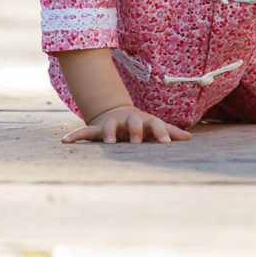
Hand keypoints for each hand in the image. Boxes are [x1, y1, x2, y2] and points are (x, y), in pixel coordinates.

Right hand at [61, 104, 193, 144]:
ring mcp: (111, 124)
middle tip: (136, 141)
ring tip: (109, 142)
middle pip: (133, 122)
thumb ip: (170, 132)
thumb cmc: (140, 124)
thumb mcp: (154, 126)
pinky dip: (75, 136)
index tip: (167, 144)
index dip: (161, 133)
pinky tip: (65, 141)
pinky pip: (84, 132)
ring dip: (108, 133)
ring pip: (109, 127)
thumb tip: (189, 139)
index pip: (156, 124)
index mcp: (144, 121)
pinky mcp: (96, 129)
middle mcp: (128, 121)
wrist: (115, 112)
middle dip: (135, 130)